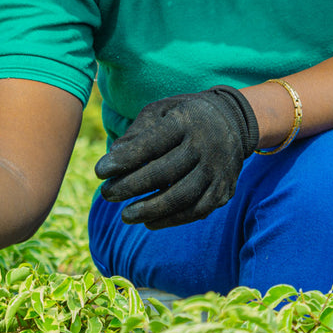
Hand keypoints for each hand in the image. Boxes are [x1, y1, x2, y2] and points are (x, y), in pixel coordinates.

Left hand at [94, 86, 258, 229]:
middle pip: (165, 171)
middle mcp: (205, 145)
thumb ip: (138, 131)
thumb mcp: (162, 110)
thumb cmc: (185, 116)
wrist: (234, 121)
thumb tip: (115, 155)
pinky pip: (197, 210)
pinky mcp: (224, 189)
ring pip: (182, 196)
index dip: (124, 159)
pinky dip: (172, 220)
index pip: (152, 143)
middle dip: (131, 186)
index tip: (99, 171)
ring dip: (151, 209)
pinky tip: (150, 222)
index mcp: (186, 121)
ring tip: (126, 216)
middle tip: (107, 195)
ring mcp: (217, 169)